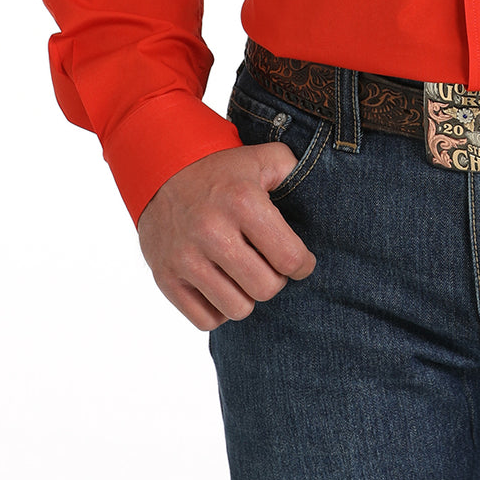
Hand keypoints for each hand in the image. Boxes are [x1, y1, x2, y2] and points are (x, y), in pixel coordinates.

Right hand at [137, 144, 317, 330]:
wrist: (159, 172)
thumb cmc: (221, 172)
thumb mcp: (262, 158)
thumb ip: (294, 171)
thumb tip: (320, 192)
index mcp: (241, 201)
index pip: (290, 258)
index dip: (302, 264)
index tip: (298, 261)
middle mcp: (211, 231)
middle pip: (266, 288)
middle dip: (275, 280)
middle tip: (268, 266)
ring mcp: (185, 257)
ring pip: (238, 309)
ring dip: (246, 296)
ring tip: (243, 275)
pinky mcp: (165, 278)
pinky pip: (206, 320)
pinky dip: (218, 309)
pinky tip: (220, 285)